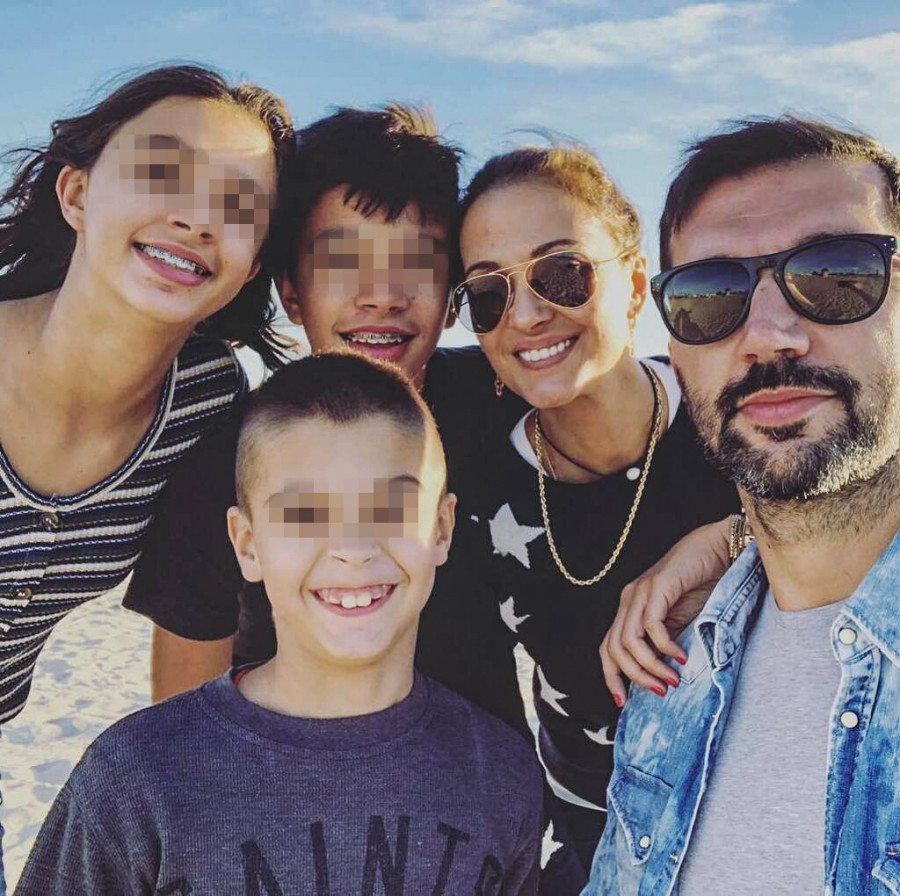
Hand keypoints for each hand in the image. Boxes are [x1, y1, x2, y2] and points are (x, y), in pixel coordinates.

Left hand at [600, 518, 731, 704]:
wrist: (717, 548)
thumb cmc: (701, 585)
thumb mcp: (680, 622)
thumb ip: (666, 643)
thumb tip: (660, 678)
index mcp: (630, 609)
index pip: (608, 648)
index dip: (611, 676)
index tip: (623, 702)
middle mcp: (629, 600)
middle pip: (614, 648)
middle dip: (634, 677)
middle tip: (659, 692)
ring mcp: (640, 592)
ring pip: (629, 640)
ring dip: (649, 667)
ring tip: (671, 680)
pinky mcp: (658, 586)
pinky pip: (651, 625)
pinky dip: (665, 646)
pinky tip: (681, 657)